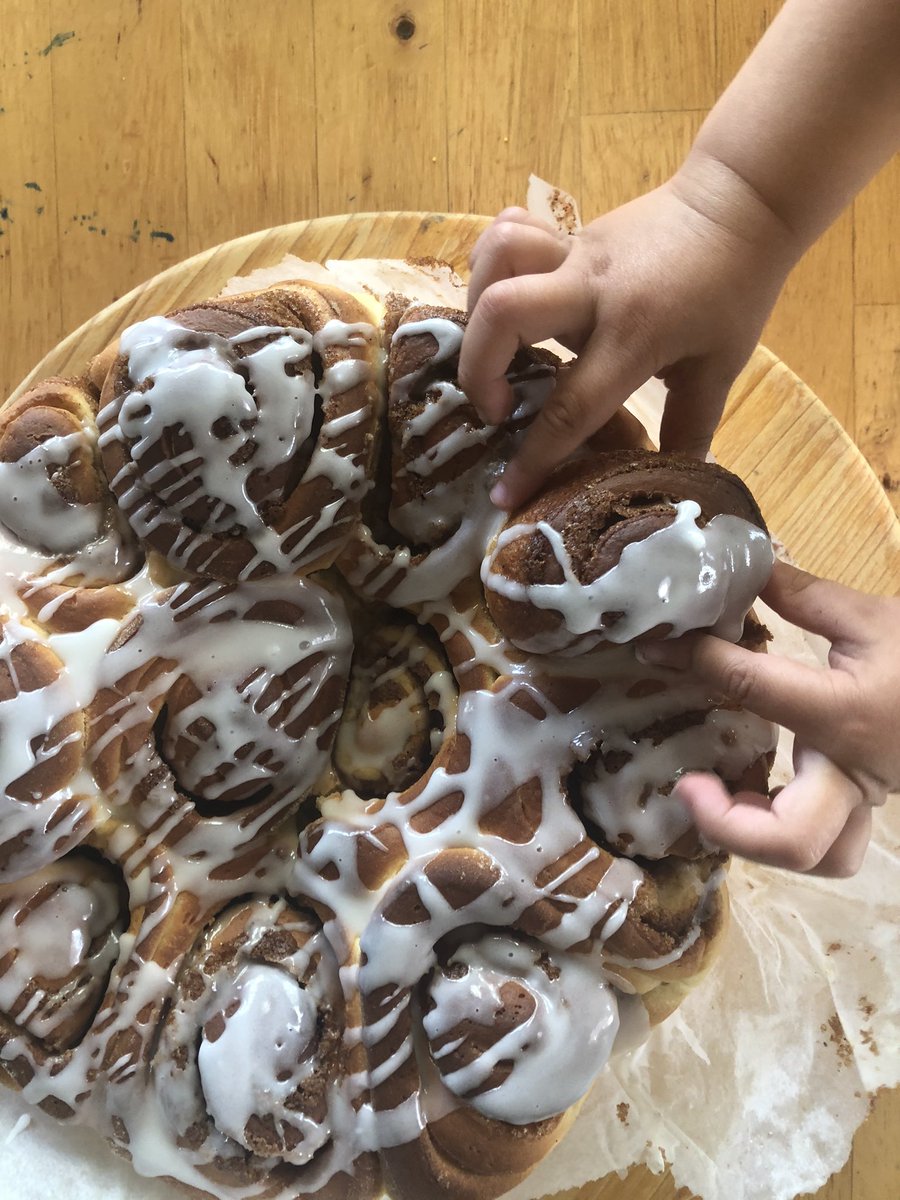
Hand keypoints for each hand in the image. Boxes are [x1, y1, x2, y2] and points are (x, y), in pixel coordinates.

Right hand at [459, 168, 797, 509]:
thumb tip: (668, 487)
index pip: (570, 407)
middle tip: (497, 408)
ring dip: (478, 309)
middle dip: (478, 371)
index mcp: (633, 336)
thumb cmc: (735, 291)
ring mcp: (575, 254)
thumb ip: (689, 429)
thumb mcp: (718, 368)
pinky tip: (503, 294)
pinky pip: (510, 232)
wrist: (742, 201)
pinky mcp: (569, 233)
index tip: (503, 495)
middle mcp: (592, 291)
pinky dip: (490, 261)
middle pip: (503, 316)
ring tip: (494, 349)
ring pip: (498, 259)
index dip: (533, 458)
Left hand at [636, 561, 899, 876]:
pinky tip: (751, 798)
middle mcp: (851, 769)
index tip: (655, 650)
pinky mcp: (866, 805)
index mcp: (844, 711)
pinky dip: (782, 834)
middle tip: (687, 785)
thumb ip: (803, 596)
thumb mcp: (872, 616)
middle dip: (727, 823)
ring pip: (817, 856)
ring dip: (756, 840)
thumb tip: (742, 567)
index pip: (751, 688)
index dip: (694, 662)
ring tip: (715, 797)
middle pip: (793, 838)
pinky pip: (828, 844)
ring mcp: (863, 797)